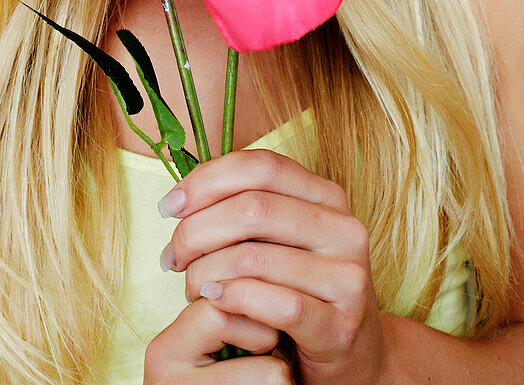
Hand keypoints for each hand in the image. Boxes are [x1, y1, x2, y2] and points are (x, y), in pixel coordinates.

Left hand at [155, 148, 387, 383]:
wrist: (354, 357)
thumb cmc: (300, 290)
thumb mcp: (280, 241)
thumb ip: (244, 210)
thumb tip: (178, 200)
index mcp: (327, 196)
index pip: (261, 166)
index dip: (208, 180)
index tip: (169, 206)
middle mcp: (344, 229)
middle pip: (254, 208)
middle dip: (197, 230)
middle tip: (173, 256)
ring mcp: (347, 277)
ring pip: (256, 257)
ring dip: (206, 271)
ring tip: (190, 285)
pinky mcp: (340, 325)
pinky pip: (277, 304)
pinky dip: (234, 300)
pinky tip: (213, 300)